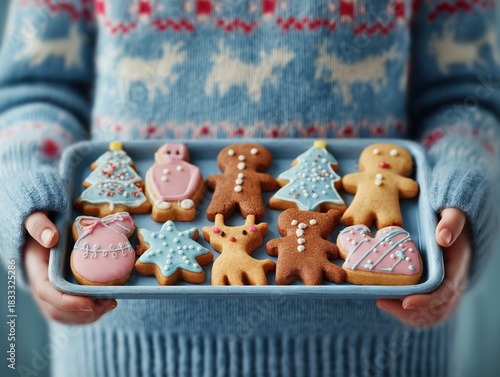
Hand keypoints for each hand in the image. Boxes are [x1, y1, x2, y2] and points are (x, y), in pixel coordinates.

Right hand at [23, 212, 116, 323]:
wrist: (43, 231)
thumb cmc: (42, 224)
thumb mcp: (36, 218)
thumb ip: (40, 225)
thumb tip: (51, 238)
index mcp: (35, 269)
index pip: (46, 293)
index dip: (67, 302)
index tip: (89, 303)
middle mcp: (40, 285)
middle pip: (57, 310)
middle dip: (83, 313)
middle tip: (110, 303)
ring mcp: (50, 292)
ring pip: (65, 315)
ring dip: (88, 315)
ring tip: (111, 304)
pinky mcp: (61, 294)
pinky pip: (72, 312)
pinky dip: (89, 313)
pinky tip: (106, 303)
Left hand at [377, 208, 471, 326]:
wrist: (449, 226)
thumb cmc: (448, 220)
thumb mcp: (454, 214)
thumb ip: (452, 222)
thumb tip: (443, 237)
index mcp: (458, 269)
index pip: (446, 292)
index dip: (427, 301)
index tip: (406, 302)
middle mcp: (452, 284)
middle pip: (436, 311)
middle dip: (410, 313)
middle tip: (382, 302)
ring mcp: (441, 290)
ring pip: (427, 315)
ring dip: (404, 315)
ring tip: (380, 301)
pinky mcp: (429, 291)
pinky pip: (420, 310)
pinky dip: (403, 310)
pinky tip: (384, 299)